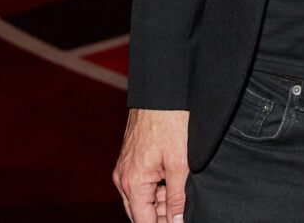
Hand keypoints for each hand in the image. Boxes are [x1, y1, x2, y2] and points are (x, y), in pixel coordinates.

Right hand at [113, 107, 190, 222]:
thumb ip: (177, 197)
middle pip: (139, 212)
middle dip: (159, 217)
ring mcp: (124, 168)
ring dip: (159, 203)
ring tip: (181, 198)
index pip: (143, 221)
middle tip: (180, 216)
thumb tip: (176, 221)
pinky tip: (173, 185)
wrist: (161, 93)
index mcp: (133, 183)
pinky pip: (140, 184)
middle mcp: (123, 178)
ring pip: (140, 198)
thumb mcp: (180, 163)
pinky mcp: (130, 160)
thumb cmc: (170, 122)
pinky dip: (155, 189)